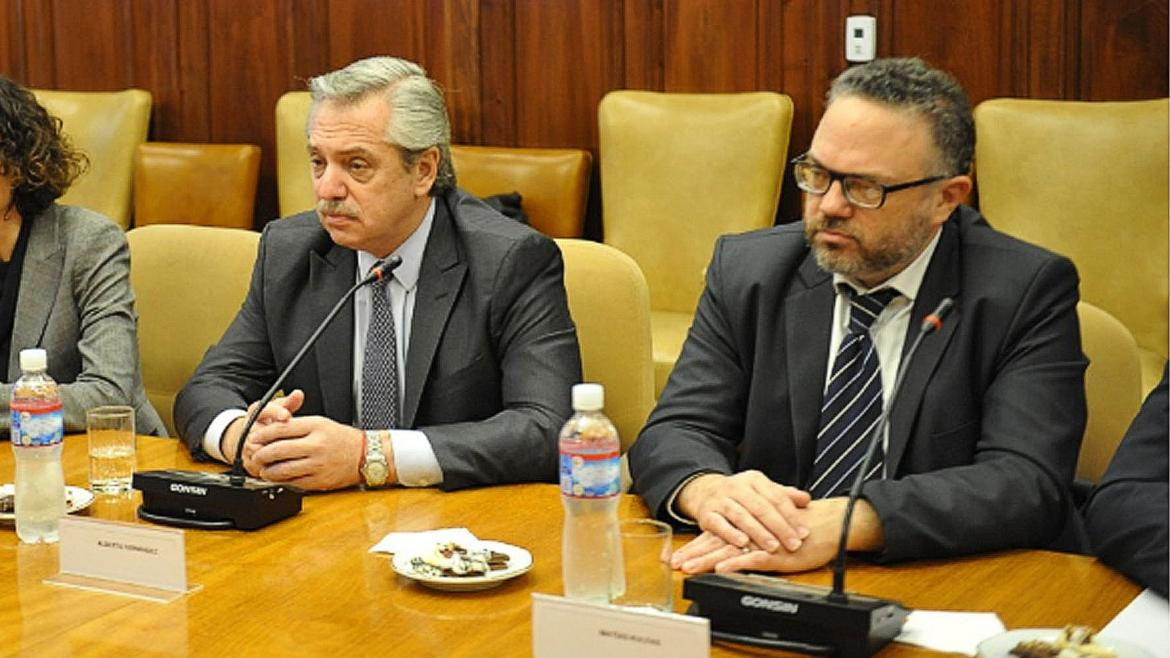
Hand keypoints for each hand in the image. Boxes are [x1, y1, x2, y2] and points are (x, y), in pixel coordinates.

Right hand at [222, 389, 305, 463]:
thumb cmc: (265, 423)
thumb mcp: (276, 409)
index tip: (286, 415)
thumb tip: (298, 394)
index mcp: (254, 414)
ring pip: (264, 452)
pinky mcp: (252, 465)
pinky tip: (292, 463)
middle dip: (280, 436)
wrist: (247, 440)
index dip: (275, 412)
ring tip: (296, 449)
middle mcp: (249, 432)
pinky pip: (265, 467)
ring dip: (280, 451)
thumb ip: (288, 402)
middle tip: (298, 437)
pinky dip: (279, 466)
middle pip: (263, 434)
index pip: (262, 410)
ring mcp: (249, 450)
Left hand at [243, 415, 378, 490]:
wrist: (365, 456)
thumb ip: (296, 425)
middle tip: (255, 455)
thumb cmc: (342, 439)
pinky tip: (276, 477)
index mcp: (316, 427)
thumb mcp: (321, 423)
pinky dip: (280, 480)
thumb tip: (271, 430)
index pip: (281, 429)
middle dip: (260, 454)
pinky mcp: (318, 481)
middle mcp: (316, 445)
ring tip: (263, 468)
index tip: (255, 437)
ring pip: (282, 469)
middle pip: (278, 449)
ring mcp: (317, 464)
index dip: (262, 434)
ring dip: (267, 470)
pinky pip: (292, 482)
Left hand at [672, 498, 883, 573]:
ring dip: (707, 560)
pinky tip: (722, 569)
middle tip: (674, 564)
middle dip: (694, 555)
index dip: (695, 546)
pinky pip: (753, 558)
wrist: (825, 525)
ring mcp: (761, 542)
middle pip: (716, 543)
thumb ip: (753, 535)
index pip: (715, 536)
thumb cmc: (799, 529)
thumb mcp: (770, 532)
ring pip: (729, 551)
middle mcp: (750, 533)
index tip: (676, 556)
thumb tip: (734, 548)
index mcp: (746, 528)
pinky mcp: (775, 553)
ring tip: (689, 568)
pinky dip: (737, 563)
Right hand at [675, 470, 811, 557]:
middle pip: (761, 507)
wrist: (704, 492)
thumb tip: (807, 500)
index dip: (791, 515)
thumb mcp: (762, 491)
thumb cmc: (740, 496)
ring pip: (741, 516)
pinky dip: (731, 534)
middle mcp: (736, 487)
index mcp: (754, 480)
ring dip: (758, 532)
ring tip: (773, 547)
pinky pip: (719, 524)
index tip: (804, 532)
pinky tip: (743, 543)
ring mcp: (720, 500)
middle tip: (793, 544)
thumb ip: (784, 495)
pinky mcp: (706, 514)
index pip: (776, 497)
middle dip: (779, 527)